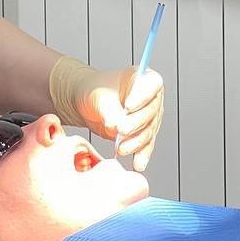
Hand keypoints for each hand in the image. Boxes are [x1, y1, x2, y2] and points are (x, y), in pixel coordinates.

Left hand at [48, 56, 164, 171]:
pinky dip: (141, 155)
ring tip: (121, 148)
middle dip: (136, 123)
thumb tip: (117, 128)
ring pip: (149, 130)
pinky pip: (146, 145)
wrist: (88, 104)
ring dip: (136, 142)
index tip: (128, 106)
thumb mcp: (99, 96)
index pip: (152, 85)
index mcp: (141, 77)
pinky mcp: (143, 133)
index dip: (143, 96)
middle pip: (151, 111)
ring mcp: (149, 116)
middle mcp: (150, 97)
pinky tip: (138, 163)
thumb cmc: (94, 91)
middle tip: (121, 130)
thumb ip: (110, 111)